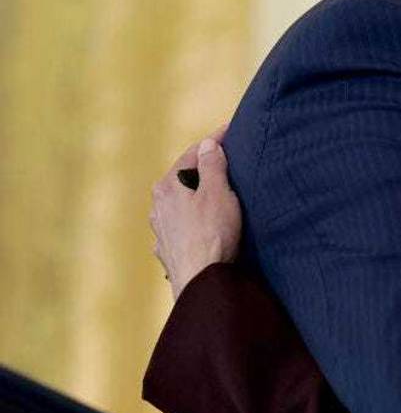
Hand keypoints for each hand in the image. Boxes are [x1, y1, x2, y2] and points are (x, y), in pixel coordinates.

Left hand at [150, 126, 240, 299]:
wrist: (202, 281)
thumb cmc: (212, 234)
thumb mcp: (218, 192)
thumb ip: (212, 165)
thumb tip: (207, 144)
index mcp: (168, 186)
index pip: (192, 153)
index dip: (213, 141)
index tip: (230, 131)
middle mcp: (158, 206)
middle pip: (183, 178)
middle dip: (203, 168)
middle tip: (226, 160)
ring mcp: (161, 230)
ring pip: (180, 203)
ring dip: (195, 196)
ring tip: (215, 194)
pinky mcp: (169, 250)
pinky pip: (181, 226)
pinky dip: (193, 219)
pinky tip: (203, 224)